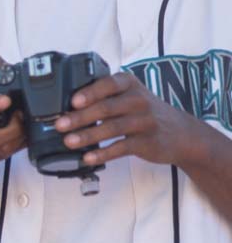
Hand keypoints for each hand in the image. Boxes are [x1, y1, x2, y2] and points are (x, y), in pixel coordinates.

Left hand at [56, 72, 206, 165]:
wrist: (182, 134)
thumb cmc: (144, 112)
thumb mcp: (129, 95)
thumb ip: (104, 96)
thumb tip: (65, 107)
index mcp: (129, 84)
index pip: (108, 84)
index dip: (90, 92)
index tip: (73, 102)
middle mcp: (139, 100)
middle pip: (106, 108)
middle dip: (80, 117)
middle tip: (60, 125)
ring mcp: (145, 121)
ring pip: (112, 128)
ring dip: (88, 136)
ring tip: (68, 141)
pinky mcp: (148, 142)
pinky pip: (122, 148)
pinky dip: (103, 153)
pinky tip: (88, 158)